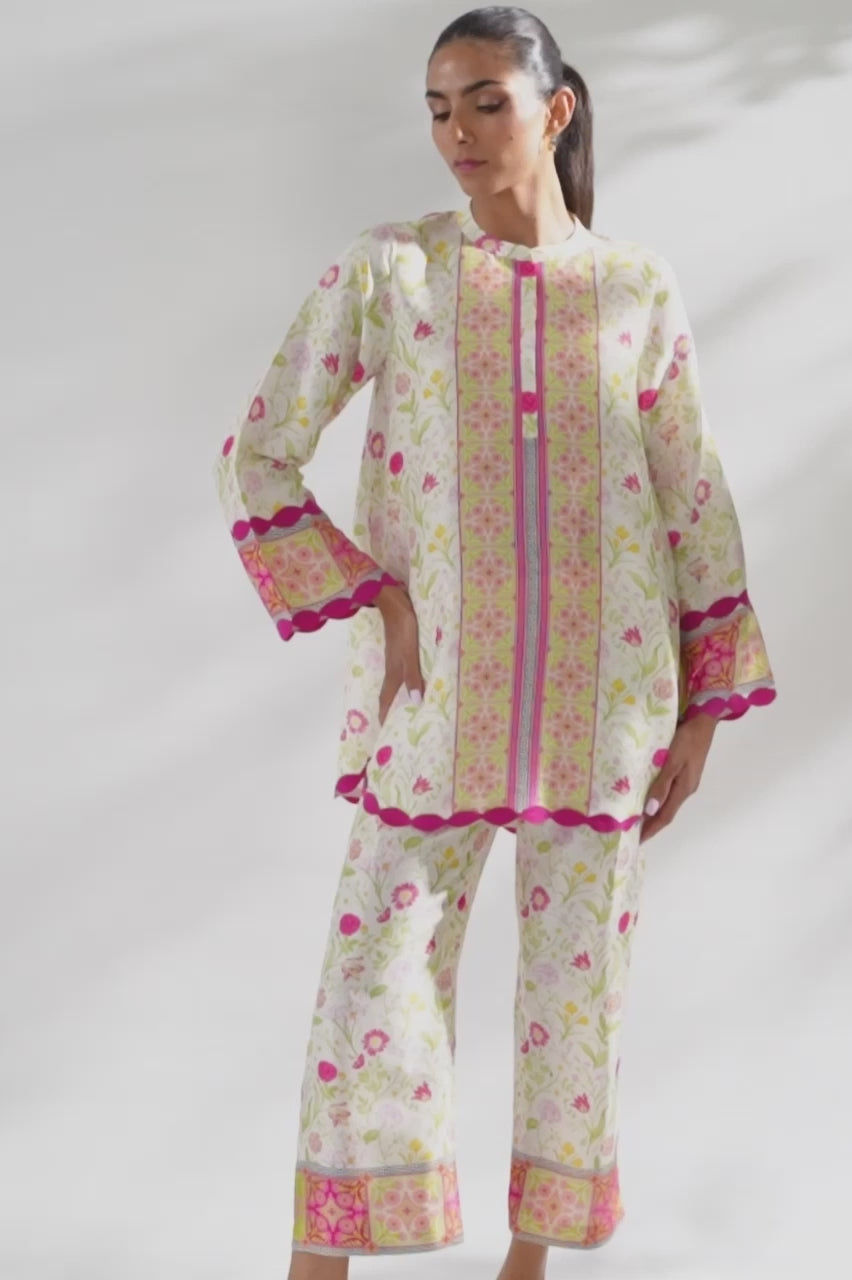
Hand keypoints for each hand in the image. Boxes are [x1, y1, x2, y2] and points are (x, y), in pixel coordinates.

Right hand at [374, 585, 424, 725]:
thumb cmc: (402, 626)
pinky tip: (417, 679)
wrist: (392, 600)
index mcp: (394, 672)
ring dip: (402, 695)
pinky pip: (406, 670)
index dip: (385, 716)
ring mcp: (397, 657)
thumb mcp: (409, 653)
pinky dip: (410, 680)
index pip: (386, 700)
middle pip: (391, 694)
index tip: (385, 733)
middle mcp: (394, 667)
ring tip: (410, 708)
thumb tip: (416, 702)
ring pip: (399, 682)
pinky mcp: (403, 647)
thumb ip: (412, 675)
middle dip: (393, 710)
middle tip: (400, 726)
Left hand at [640, 711, 717, 842]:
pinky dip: (657, 797)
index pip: (665, 816)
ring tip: (636, 817)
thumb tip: (650, 810)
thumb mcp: (673, 761)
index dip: (651, 829)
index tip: (637, 840)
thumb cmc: (687, 740)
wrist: (703, 721)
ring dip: (653, 811)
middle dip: (651, 824)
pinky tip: (647, 795)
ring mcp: (686, 780)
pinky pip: (668, 790)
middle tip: (632, 832)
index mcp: (684, 789)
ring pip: (667, 801)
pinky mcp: (684, 771)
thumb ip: (662, 785)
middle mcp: (685, 789)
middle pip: (666, 812)